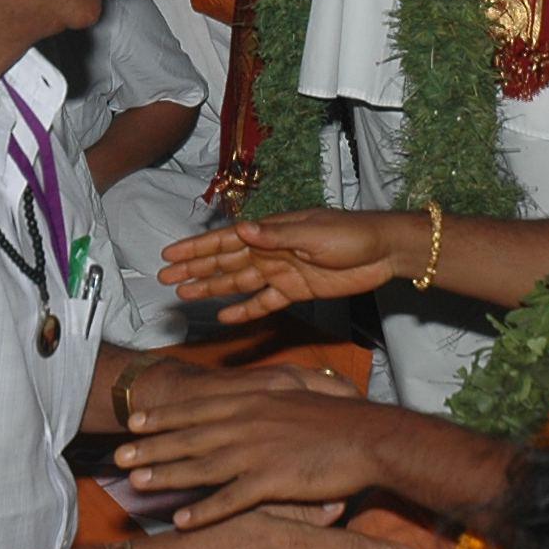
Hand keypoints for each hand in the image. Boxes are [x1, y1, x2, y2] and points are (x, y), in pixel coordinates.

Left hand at [116, 384, 391, 527]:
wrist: (369, 436)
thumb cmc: (339, 419)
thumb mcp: (300, 394)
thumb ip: (271, 397)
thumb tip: (255, 395)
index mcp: (255, 400)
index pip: (199, 406)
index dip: (165, 416)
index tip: (136, 422)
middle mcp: (249, 421)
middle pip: (190, 435)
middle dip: (152, 445)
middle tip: (120, 456)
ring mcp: (259, 450)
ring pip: (202, 465)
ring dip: (166, 475)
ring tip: (136, 484)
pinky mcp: (273, 479)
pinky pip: (230, 498)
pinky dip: (204, 510)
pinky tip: (181, 521)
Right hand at [161, 208, 409, 320]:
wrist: (383, 251)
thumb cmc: (351, 234)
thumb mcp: (314, 233)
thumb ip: (277, 235)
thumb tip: (243, 230)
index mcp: (272, 232)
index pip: (227, 240)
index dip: (197, 248)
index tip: (169, 255)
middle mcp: (271, 251)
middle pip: (226, 262)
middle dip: (195, 269)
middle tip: (165, 280)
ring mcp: (282, 272)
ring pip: (238, 283)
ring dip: (212, 289)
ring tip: (185, 296)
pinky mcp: (296, 291)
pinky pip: (264, 302)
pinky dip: (244, 310)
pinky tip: (224, 317)